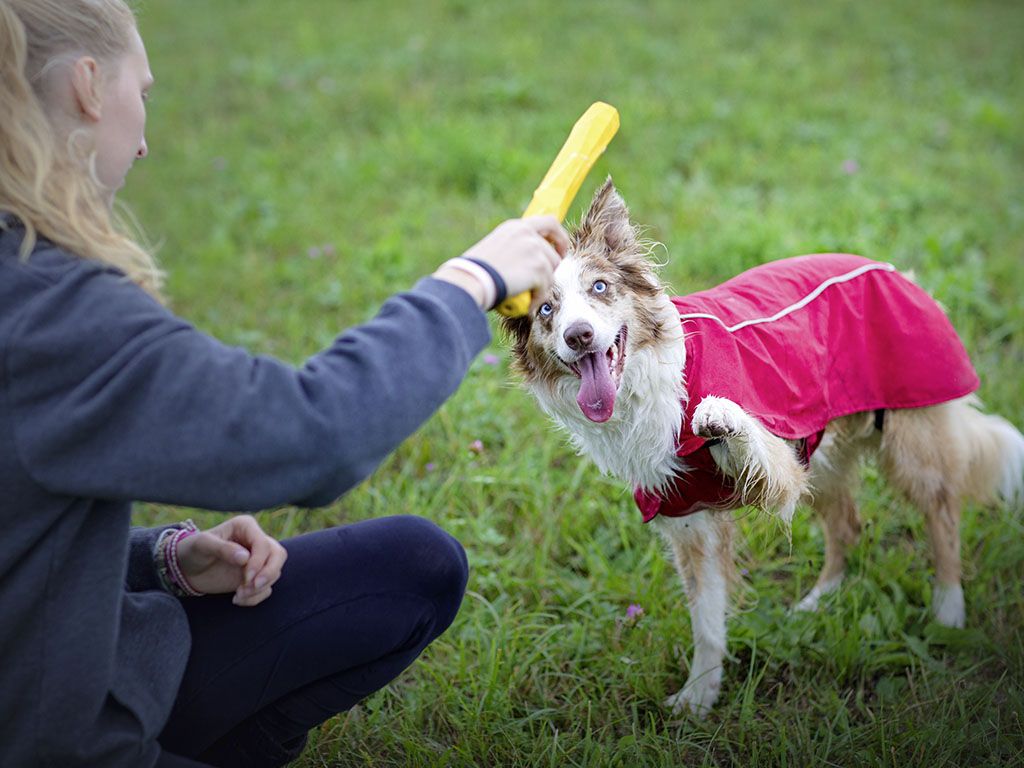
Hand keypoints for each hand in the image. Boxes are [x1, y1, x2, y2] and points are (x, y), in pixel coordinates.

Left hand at [175, 515, 287, 606]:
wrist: (186, 569)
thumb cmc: (193, 550)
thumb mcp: (202, 545)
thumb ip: (223, 548)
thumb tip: (245, 558)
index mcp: (246, 527)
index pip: (263, 544)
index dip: (258, 562)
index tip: (246, 577)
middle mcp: (255, 541)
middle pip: (278, 555)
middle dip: (269, 573)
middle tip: (252, 587)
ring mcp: (257, 560)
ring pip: (275, 572)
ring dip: (259, 588)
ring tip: (238, 595)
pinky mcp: (255, 576)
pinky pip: (266, 588)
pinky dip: (256, 597)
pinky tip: (237, 599)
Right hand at [435, 216, 568, 310]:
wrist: (471, 279)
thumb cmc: (475, 270)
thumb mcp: (495, 248)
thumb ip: (513, 249)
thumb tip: (524, 263)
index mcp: (516, 227)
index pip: (550, 222)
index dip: (559, 237)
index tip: (558, 251)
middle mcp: (528, 234)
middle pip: (554, 253)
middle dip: (551, 270)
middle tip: (544, 280)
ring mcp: (535, 250)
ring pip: (551, 273)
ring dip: (541, 287)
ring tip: (525, 295)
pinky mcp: (539, 269)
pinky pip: (546, 289)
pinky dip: (537, 298)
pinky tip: (524, 303)